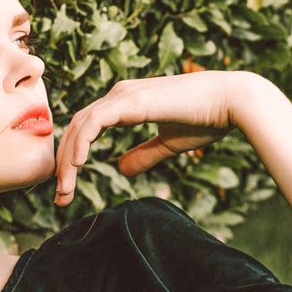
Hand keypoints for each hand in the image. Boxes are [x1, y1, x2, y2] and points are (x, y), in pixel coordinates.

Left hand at [52, 69, 266, 206]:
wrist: (231, 102)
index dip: (74, 157)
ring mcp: (123, 95)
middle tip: (59, 196)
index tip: (69, 188)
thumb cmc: (206, 119)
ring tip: (64, 190)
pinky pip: (93, 123)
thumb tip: (120, 169)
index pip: (87, 128)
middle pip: (77, 128)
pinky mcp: (131, 101)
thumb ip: (144, 155)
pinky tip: (78, 166)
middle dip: (64, 163)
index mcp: (126, 103)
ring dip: (69, 160)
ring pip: (80, 126)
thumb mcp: (169, 144)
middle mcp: (119, 94)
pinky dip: (81, 144)